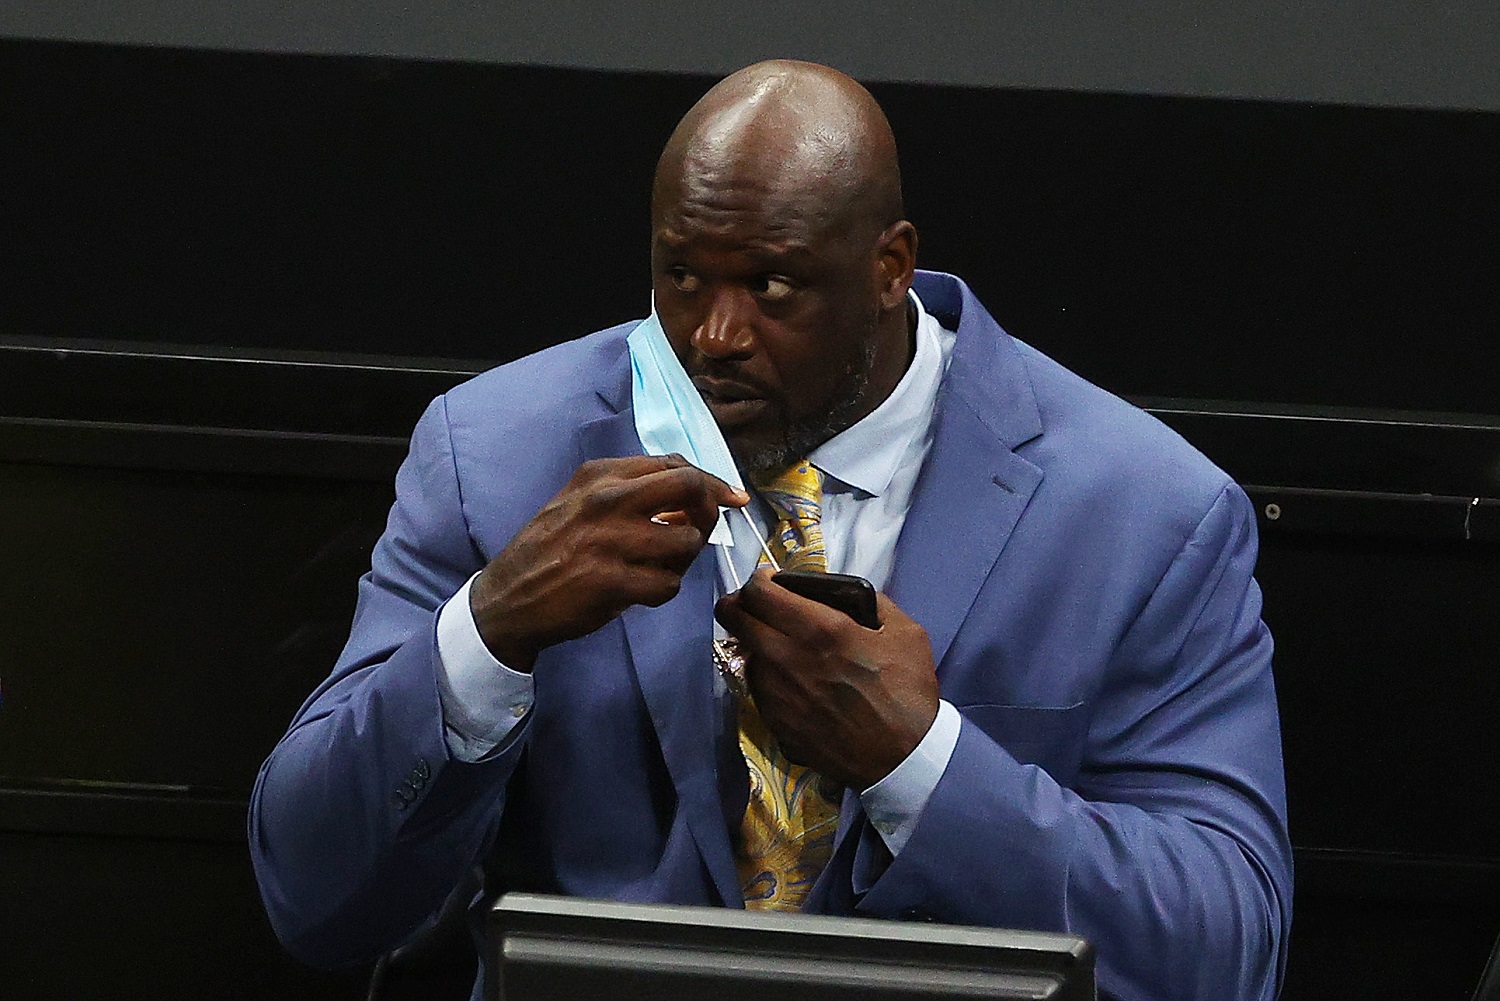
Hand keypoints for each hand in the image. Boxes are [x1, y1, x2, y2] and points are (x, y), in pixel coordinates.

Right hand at [470, 454, 747, 671]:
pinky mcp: (612, 582)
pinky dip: (664, 590)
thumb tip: (691, 488)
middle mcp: (607, 500)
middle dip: (710, 510)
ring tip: (661, 568)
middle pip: (690, 487)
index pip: (674, 465)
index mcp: (600, 476)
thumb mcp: (578, 501)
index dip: (711, 481)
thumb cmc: (549, 549)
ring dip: (684, 561)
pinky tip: (643, 591)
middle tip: (703, 530)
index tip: (731, 498)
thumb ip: (627, 489)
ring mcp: (610, 541)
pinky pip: (669, 584)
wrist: (507, 598)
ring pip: (687, 542)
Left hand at [715, 569, 939, 789]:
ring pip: (746, 654)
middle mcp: (788, 658)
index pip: (758, 591)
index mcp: (821, 629)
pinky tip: (794, 685)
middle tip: (758, 607)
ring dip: (757, 645)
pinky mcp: (775, 723)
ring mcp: (777, 694)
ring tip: (783, 650)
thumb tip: (841, 593)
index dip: (758, 580)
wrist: (904, 758)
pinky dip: (768, 679)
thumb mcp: (904, 632)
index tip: (768, 582)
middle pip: (735, 618)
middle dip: (740, 604)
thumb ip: (869, 603)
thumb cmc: (908, 692)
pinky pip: (758, 689)